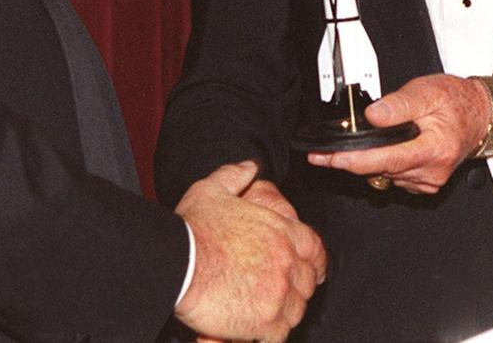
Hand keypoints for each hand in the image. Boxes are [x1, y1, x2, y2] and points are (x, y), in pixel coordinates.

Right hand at [174, 160, 325, 342]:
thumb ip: (236, 175)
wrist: (177, 262)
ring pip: (297, 309)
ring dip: (284, 310)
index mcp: (280, 230)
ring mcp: (279, 293)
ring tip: (264, 310)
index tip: (312, 268)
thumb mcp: (213, 189)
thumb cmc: (193, 229)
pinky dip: (270, 333)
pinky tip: (256, 328)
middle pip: (307, 281)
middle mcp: (286, 261)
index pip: (315, 248)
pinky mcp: (266, 322)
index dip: (314, 260)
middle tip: (278, 290)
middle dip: (296, 286)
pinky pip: (280, 334)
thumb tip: (250, 166)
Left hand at [307, 75, 492, 193]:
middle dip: (350, 161)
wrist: (479, 116)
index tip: (330, 158)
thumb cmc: (455, 101)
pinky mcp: (425, 183)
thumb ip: (398, 105)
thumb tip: (372, 116)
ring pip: (385, 175)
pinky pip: (394, 177)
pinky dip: (382, 165)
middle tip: (321, 154)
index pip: (386, 160)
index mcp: (433, 149)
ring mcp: (429, 180)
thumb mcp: (426, 92)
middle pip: (380, 170)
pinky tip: (380, 150)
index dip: (354, 161)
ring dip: (366, 163)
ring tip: (350, 147)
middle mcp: (432, 171)